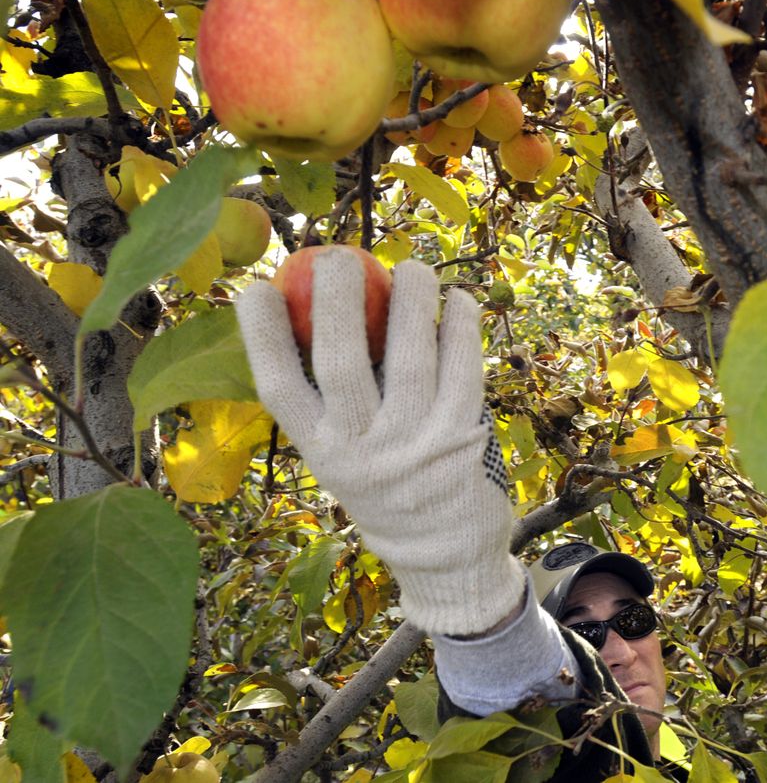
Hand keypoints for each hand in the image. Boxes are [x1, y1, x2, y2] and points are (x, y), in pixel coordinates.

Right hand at [235, 252, 523, 635]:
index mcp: (320, 452)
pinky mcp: (462, 435)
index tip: (256, 287)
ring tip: (412, 268)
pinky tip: (456, 301)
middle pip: (341, 361)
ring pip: (409, 356)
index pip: (279, 387)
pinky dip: (459, 327)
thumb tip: (314, 318)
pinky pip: (462, 367)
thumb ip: (329, 406)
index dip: (262, 335)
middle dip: (336, 299)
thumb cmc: (387, 489)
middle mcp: (363, 450)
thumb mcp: (342, 460)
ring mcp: (414, 444)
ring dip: (410, 300)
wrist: (445, 558)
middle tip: (337, 255)